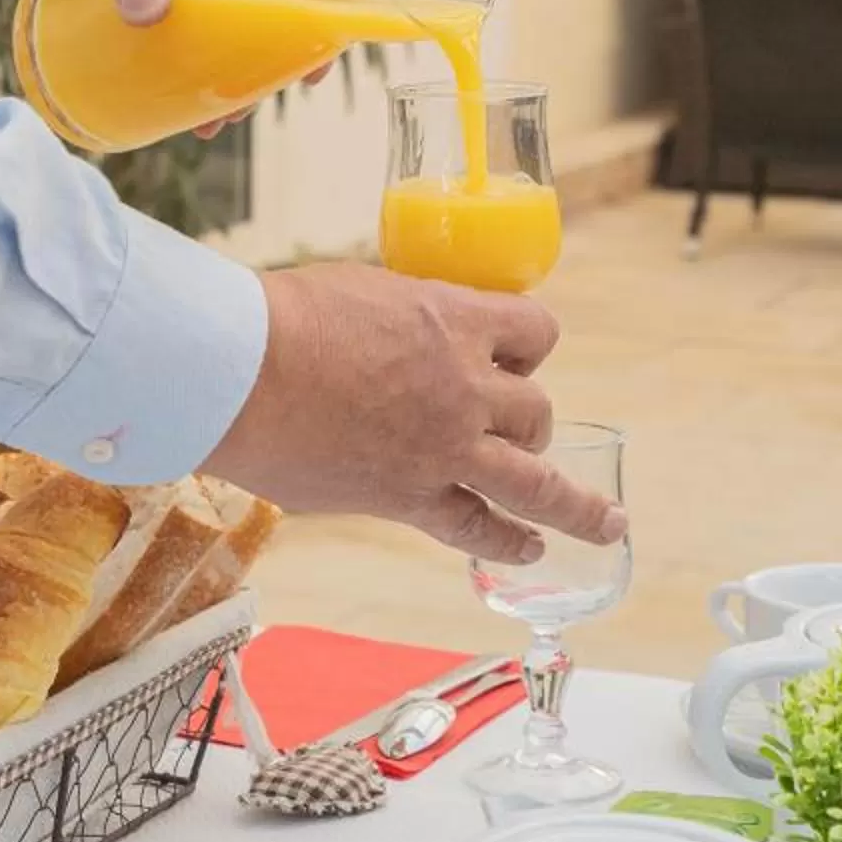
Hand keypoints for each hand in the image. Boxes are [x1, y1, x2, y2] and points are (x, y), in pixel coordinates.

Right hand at [203, 264, 628, 562]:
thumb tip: (387, 340)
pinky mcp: (409, 495)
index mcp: (455, 319)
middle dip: (526, 419)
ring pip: (536, 479)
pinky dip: (509, 542)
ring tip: (602, 522)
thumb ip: (397, 320)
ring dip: (573, 504)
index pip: (535, 330)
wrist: (239, 368)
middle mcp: (465, 385)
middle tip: (502, 428)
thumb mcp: (362, 292)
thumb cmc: (281, 318)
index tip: (510, 358)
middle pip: (536, 409)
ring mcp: (444, 446)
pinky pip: (478, 527)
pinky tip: (531, 549)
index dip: (527, 347)